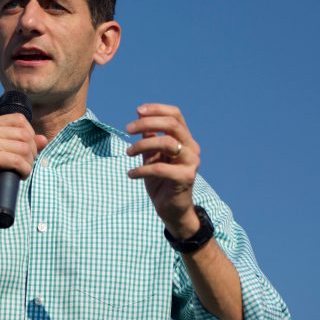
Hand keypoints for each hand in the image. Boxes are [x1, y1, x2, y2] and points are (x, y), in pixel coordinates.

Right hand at [0, 114, 47, 211]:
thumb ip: (25, 144)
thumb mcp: (6, 153)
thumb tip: (43, 139)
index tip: (24, 152)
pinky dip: (24, 170)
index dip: (30, 135)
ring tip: (20, 171)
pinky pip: (18, 161)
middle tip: (24, 166)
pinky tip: (19, 176)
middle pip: (25, 134)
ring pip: (24, 148)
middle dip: (31, 152)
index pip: (20, 120)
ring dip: (28, 163)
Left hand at [126, 104, 201, 236]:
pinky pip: (160, 168)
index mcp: (185, 139)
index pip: (175, 115)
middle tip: (127, 129)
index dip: (157, 109)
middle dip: (146, 123)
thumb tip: (140, 118)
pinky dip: (141, 169)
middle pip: (172, 124)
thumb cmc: (161, 181)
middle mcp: (192, 148)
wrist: (172, 210)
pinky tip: (131, 174)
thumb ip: (149, 139)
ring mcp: (191, 162)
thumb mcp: (152, 156)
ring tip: (128, 153)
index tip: (137, 111)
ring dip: (142, 145)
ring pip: (167, 143)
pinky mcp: (186, 177)